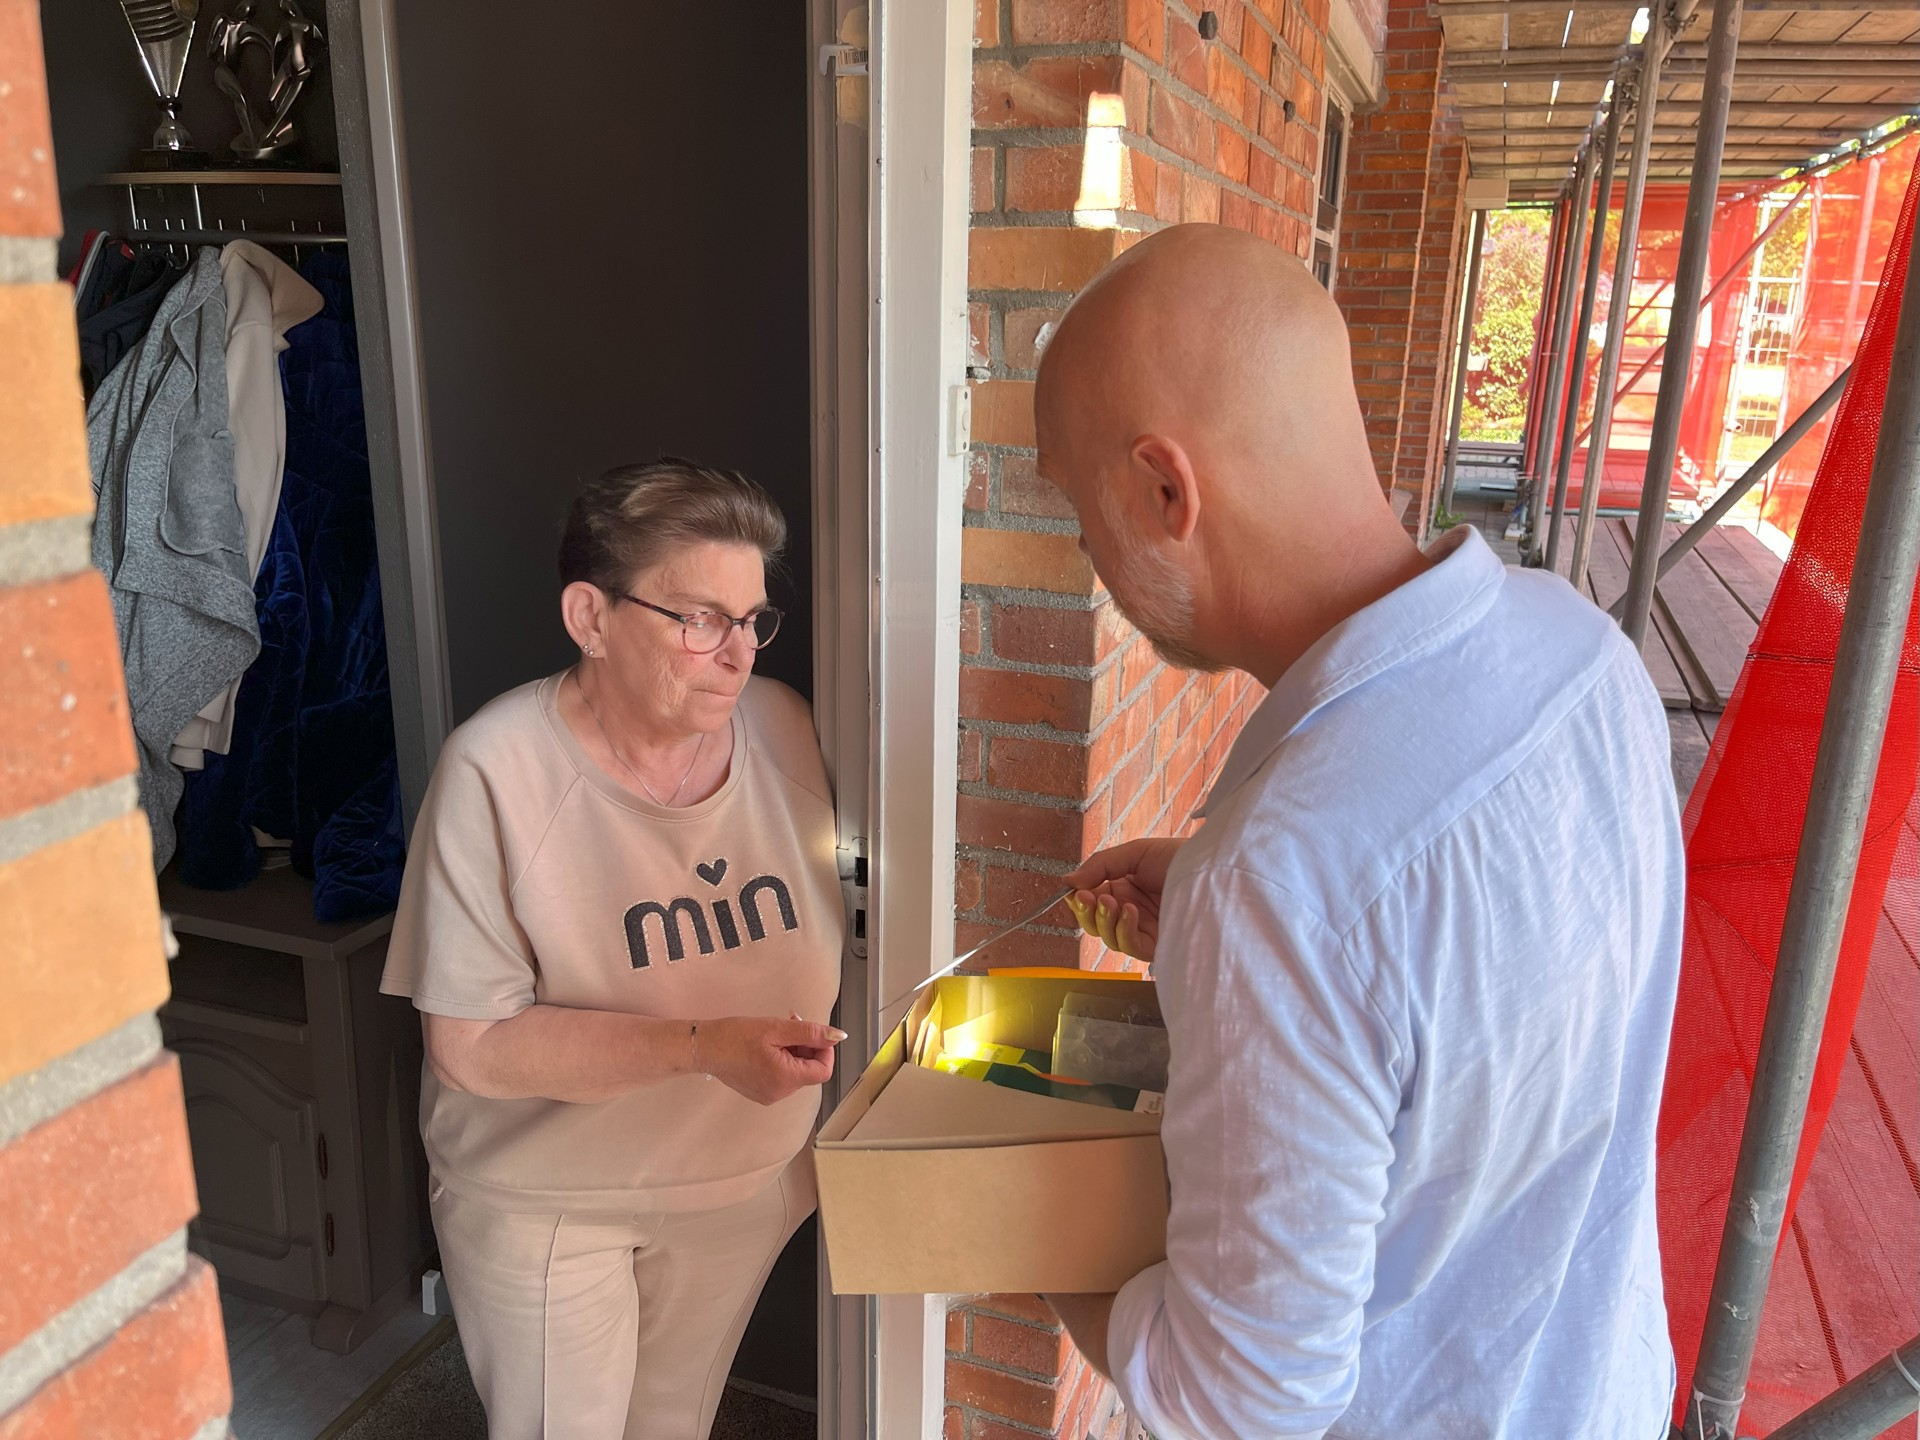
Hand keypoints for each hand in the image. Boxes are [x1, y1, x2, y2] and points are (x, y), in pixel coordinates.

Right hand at [699, 1016, 843, 1104]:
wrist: (704, 1047)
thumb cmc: (736, 1036)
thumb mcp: (777, 1028)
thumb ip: (810, 1033)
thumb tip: (838, 1037)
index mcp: (786, 1079)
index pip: (823, 1070)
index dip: (824, 1049)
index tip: (813, 1031)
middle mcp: (780, 1093)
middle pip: (809, 1070)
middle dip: (806, 1045)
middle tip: (791, 1022)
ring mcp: (769, 1095)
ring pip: (796, 1072)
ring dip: (794, 1050)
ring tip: (776, 1032)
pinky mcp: (761, 1092)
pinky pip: (782, 1076)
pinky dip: (782, 1059)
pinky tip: (767, 1044)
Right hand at [1064, 836, 1186, 962]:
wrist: (1216, 869)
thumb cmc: (1181, 857)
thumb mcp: (1135, 853)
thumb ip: (1100, 866)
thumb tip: (1067, 882)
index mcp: (1124, 889)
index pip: (1090, 902)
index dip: (1077, 900)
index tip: (1072, 891)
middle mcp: (1131, 911)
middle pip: (1094, 924)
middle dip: (1085, 912)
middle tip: (1086, 897)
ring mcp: (1144, 929)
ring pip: (1108, 937)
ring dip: (1104, 920)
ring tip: (1112, 902)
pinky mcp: (1159, 945)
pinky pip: (1131, 946)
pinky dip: (1124, 930)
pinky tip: (1130, 911)